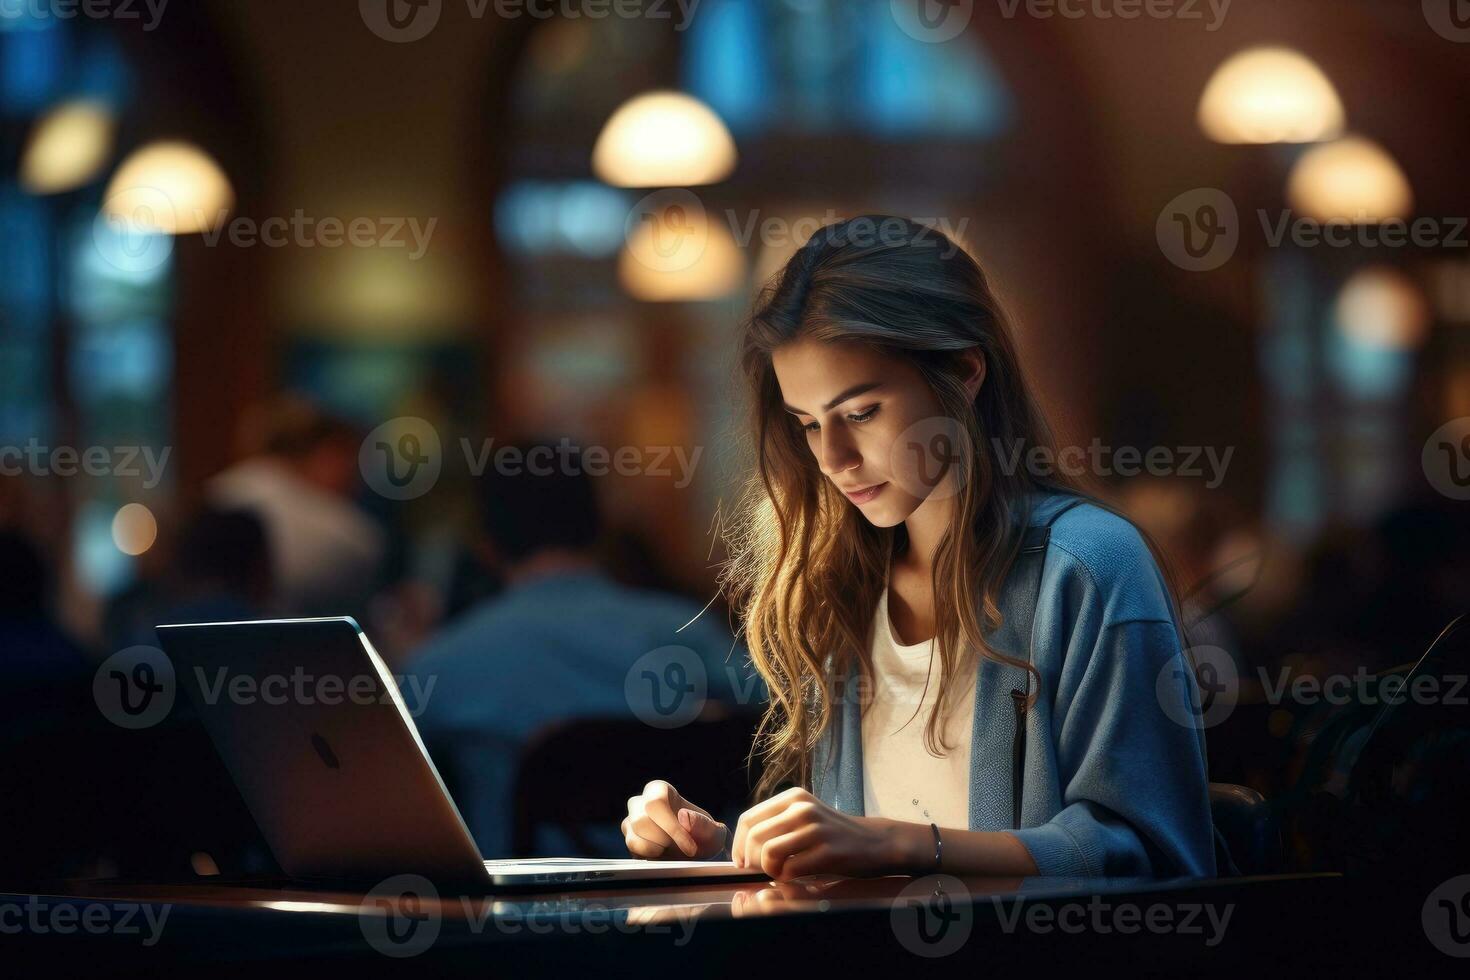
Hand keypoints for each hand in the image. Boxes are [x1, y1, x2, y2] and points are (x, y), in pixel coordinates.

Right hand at [622, 780, 728, 858]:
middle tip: (682, 848)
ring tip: (671, 848)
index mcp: (660, 790)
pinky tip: (662, 854)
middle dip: (665, 840)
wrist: (696, 851)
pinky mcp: (630, 839)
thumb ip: (702, 824)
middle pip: (641, 820)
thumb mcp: (713, 832)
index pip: (656, 802)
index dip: (671, 826)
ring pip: (634, 837)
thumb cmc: (705, 836)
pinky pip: (632, 849)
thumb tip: (683, 816)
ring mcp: (632, 821)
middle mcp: (641, 803)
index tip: (689, 845)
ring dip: (657, 849)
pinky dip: (649, 856)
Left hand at [730, 787, 924, 881]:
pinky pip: (790, 869)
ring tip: (780, 872)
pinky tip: (796, 877)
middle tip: (761, 871)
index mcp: (792, 797)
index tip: (741, 861)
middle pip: (754, 837)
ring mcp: (816, 829)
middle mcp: (802, 808)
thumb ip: (776, 823)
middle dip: (751, 860)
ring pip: (769, 852)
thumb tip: (742, 847)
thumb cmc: (833, 834)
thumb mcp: (804, 816)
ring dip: (769, 869)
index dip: (738, 844)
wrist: (875, 842)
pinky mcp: (827, 851)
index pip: (749, 819)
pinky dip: (786, 878)